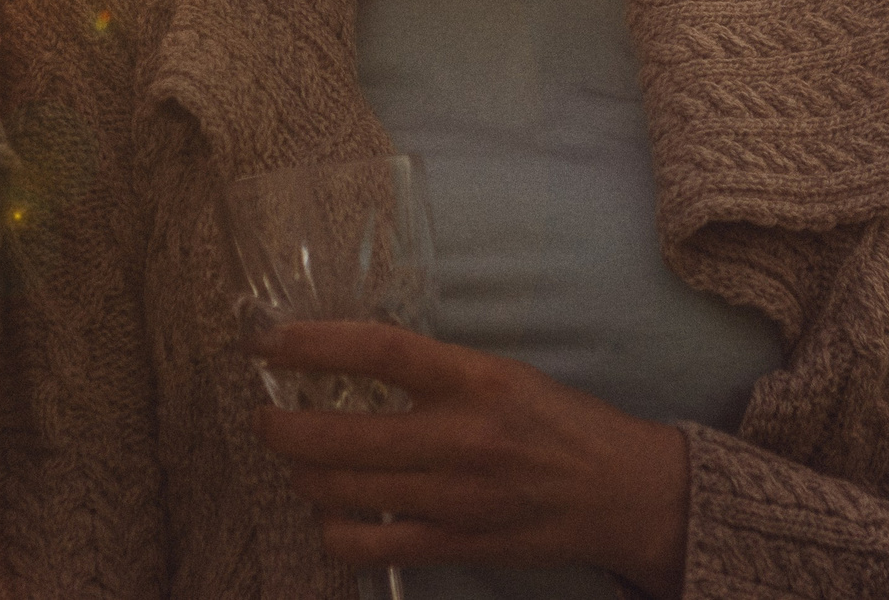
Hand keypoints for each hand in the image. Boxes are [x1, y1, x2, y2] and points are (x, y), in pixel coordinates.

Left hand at [250, 320, 688, 596]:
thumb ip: (434, 371)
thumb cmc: (558, 422)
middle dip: (282, 429)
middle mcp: (461, 437)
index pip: (378, 351)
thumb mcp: (502, 373)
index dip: (313, 344)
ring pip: (341, 494)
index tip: (267, 342)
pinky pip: (367, 547)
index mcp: (475, 379)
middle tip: (266, 418)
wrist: (622, 492)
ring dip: (303, 478)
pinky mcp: (455, 544)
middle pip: (339, 436)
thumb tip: (351, 360)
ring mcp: (455, 498)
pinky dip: (334, 532)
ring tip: (302, 465)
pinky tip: (335, 516)